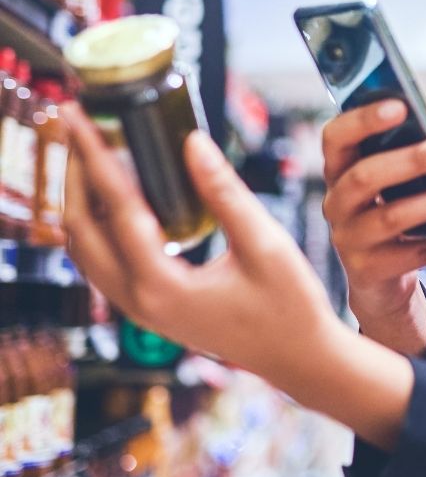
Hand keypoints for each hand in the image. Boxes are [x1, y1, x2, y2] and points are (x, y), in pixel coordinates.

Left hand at [62, 103, 340, 393]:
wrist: (299, 357)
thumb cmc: (291, 306)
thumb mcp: (265, 244)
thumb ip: (224, 193)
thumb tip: (191, 141)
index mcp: (162, 286)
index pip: (115, 208)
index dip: (94, 156)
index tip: (78, 118)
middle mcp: (139, 301)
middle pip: (80, 229)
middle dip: (75, 173)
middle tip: (79, 127)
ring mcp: (140, 309)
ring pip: (85, 248)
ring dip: (82, 199)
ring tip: (94, 154)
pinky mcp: (150, 307)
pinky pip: (103, 262)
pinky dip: (99, 223)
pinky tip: (119, 197)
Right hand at [321, 99, 425, 354]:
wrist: (378, 278)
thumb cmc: (390, 209)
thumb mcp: (390, 182)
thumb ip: (405, 157)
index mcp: (337, 171)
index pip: (336, 138)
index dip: (363, 120)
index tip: (401, 106)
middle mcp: (335, 204)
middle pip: (366, 176)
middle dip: (413, 159)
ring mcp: (349, 240)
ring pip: (393, 217)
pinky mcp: (369, 272)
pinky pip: (418, 255)